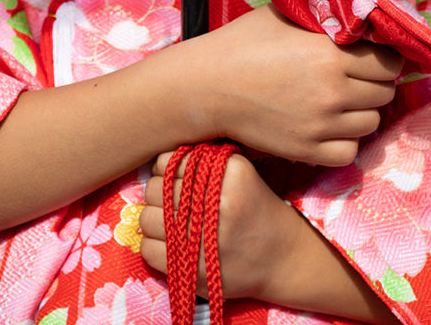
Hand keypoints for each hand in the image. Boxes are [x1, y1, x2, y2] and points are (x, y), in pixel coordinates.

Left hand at [140, 150, 395, 321]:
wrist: (283, 257)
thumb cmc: (254, 208)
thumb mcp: (238, 173)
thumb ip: (202, 161)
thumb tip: (156, 161)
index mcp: (229, 172)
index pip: (171, 162)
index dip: (167, 171)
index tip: (177, 181)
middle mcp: (218, 201)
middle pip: (155, 189)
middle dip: (159, 196)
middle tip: (176, 205)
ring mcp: (205, 236)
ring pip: (147, 219)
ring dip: (155, 222)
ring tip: (172, 225)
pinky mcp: (196, 269)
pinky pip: (150, 251)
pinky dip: (155, 248)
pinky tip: (173, 246)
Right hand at [181, 5, 401, 165]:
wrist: (208, 85)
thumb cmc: (244, 42)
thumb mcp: (286, 16)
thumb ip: (324, 17)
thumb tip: (357, 15)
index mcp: (331, 52)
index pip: (389, 62)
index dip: (384, 58)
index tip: (373, 56)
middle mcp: (333, 89)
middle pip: (385, 93)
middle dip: (376, 83)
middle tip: (357, 76)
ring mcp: (322, 124)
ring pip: (372, 123)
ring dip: (361, 111)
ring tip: (340, 100)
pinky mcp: (307, 150)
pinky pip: (349, 151)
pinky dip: (345, 140)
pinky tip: (329, 125)